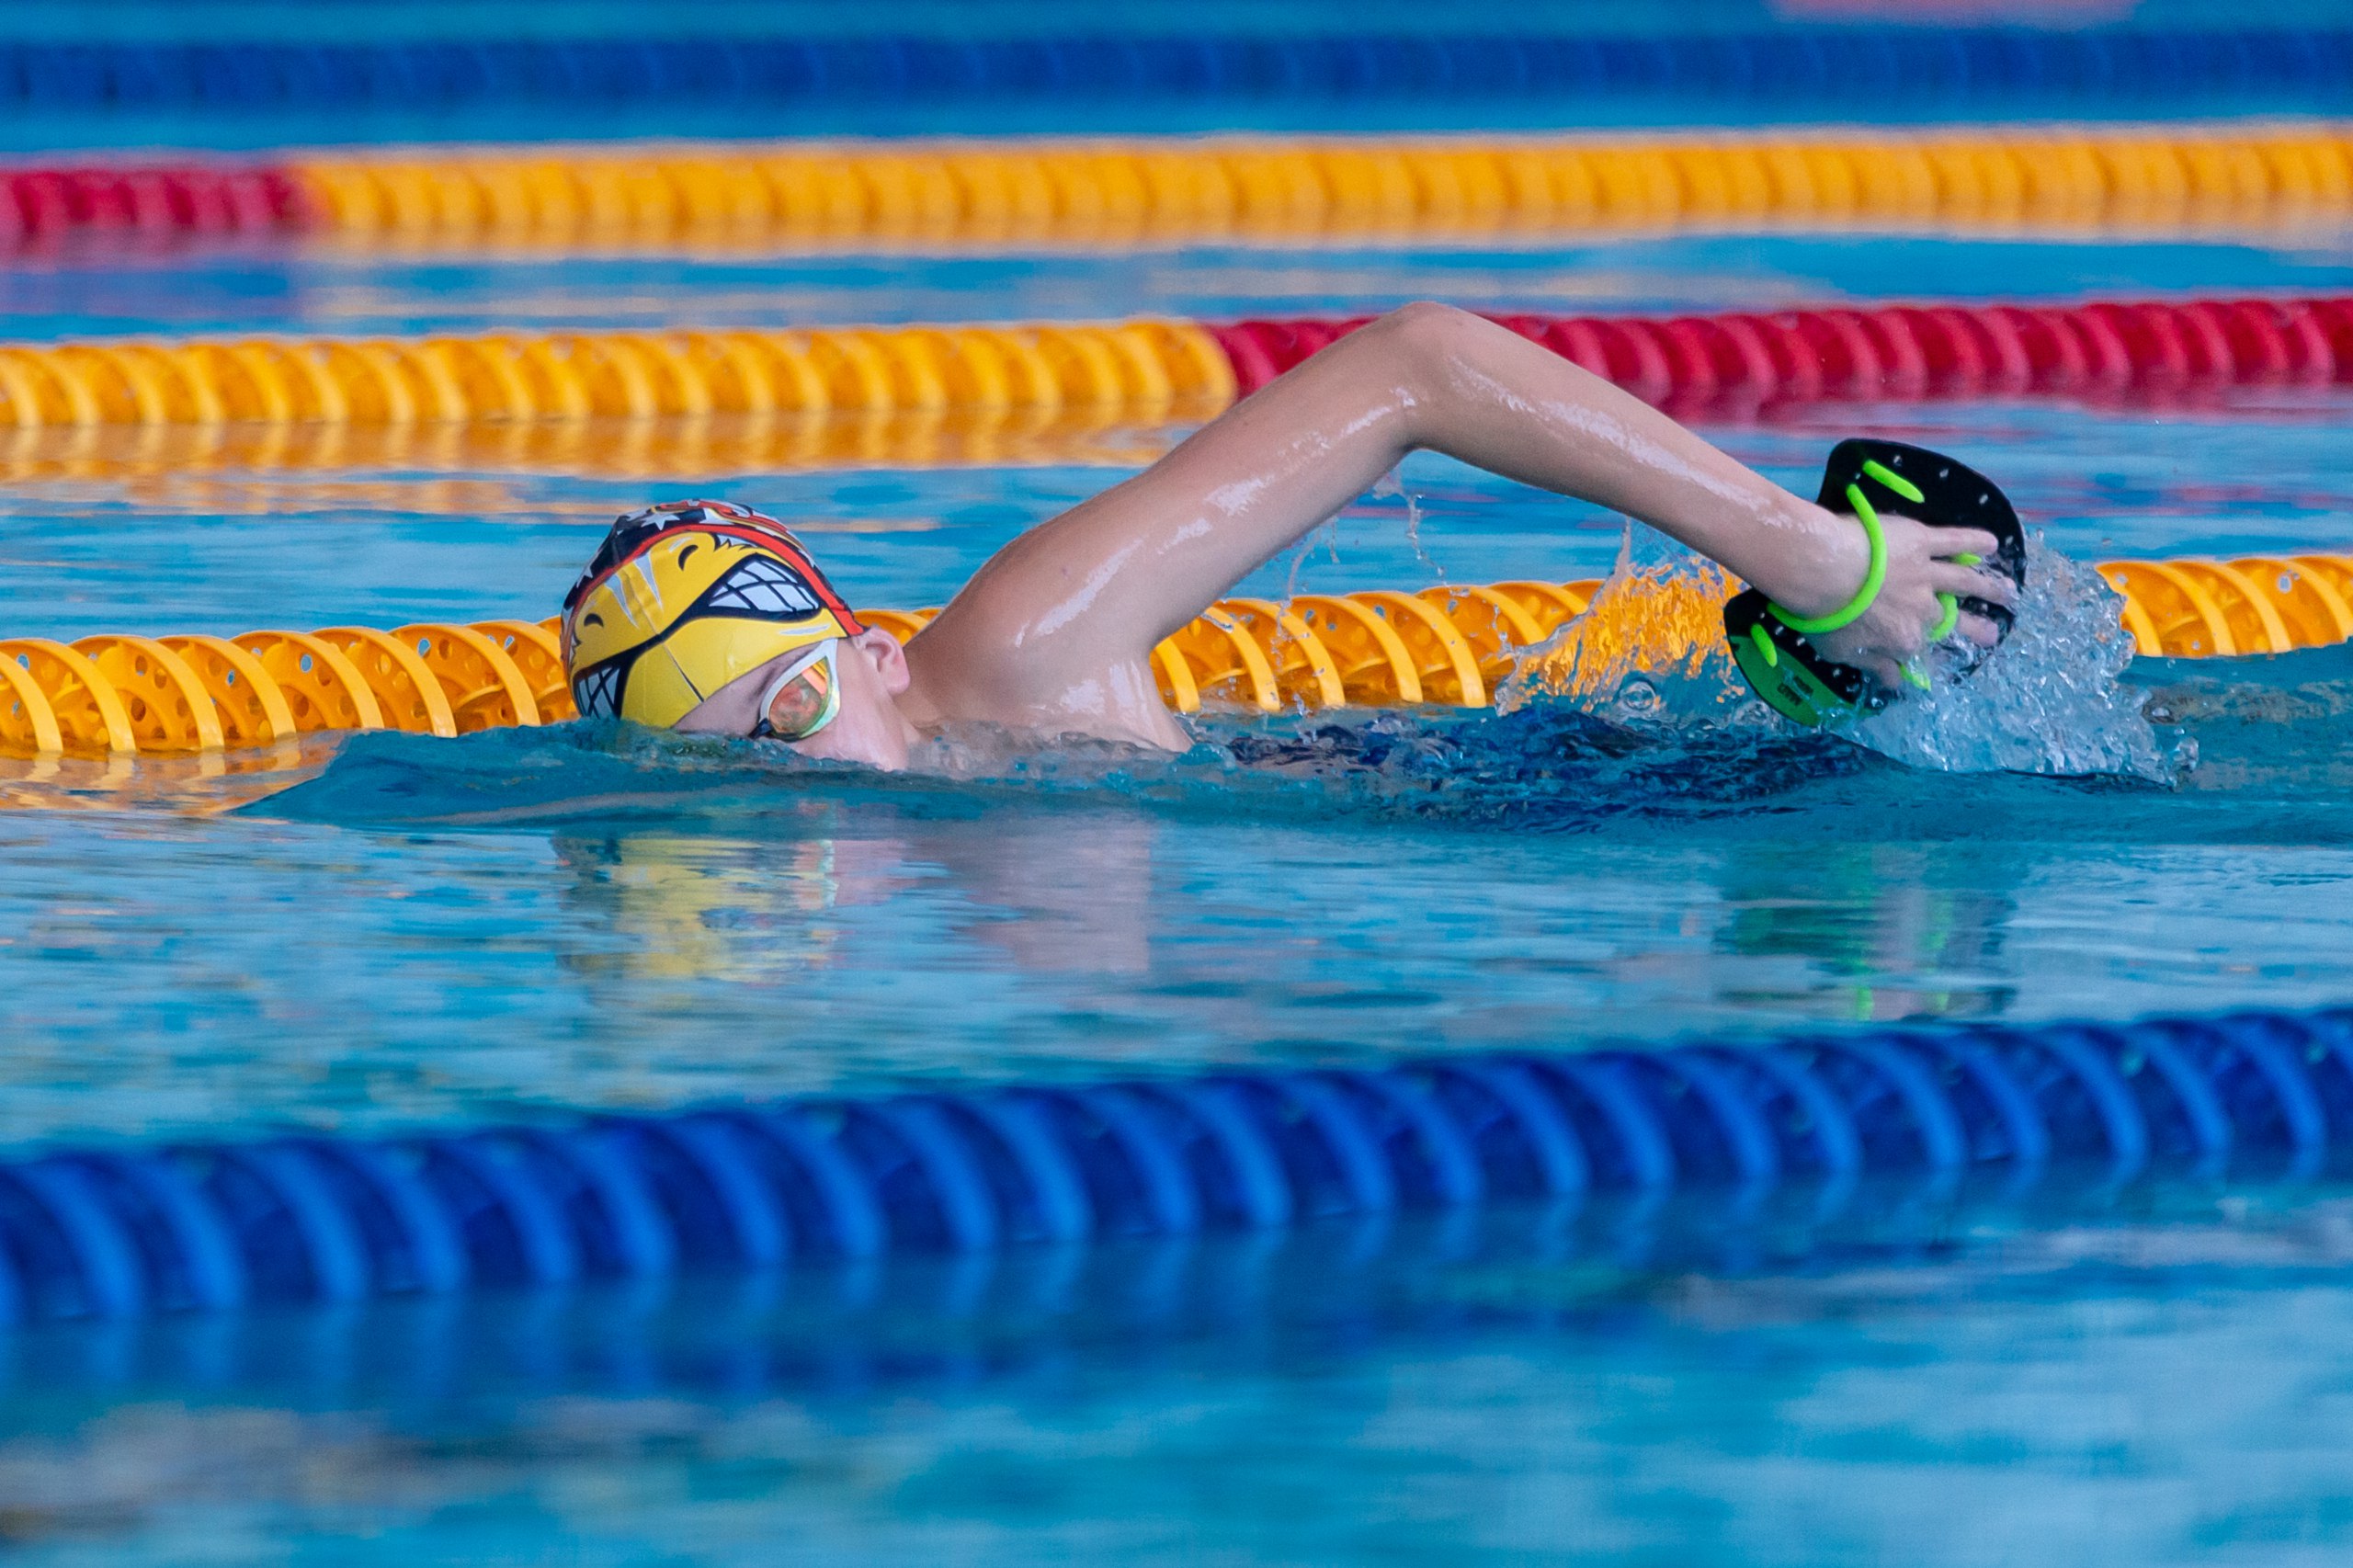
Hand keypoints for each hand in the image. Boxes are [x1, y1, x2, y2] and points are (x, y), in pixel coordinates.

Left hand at [1800, 510, 2020, 688]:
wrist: (1824, 570)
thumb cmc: (1826, 616)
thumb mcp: (1844, 653)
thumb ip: (1875, 665)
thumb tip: (1897, 682)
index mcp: (1905, 640)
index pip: (1923, 652)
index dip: (1935, 656)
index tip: (1946, 660)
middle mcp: (1924, 610)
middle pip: (1953, 621)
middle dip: (1977, 629)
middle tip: (1994, 634)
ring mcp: (1927, 574)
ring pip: (1965, 582)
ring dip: (1989, 586)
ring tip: (2009, 591)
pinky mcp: (1923, 541)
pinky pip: (1956, 541)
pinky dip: (1975, 542)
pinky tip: (1992, 544)